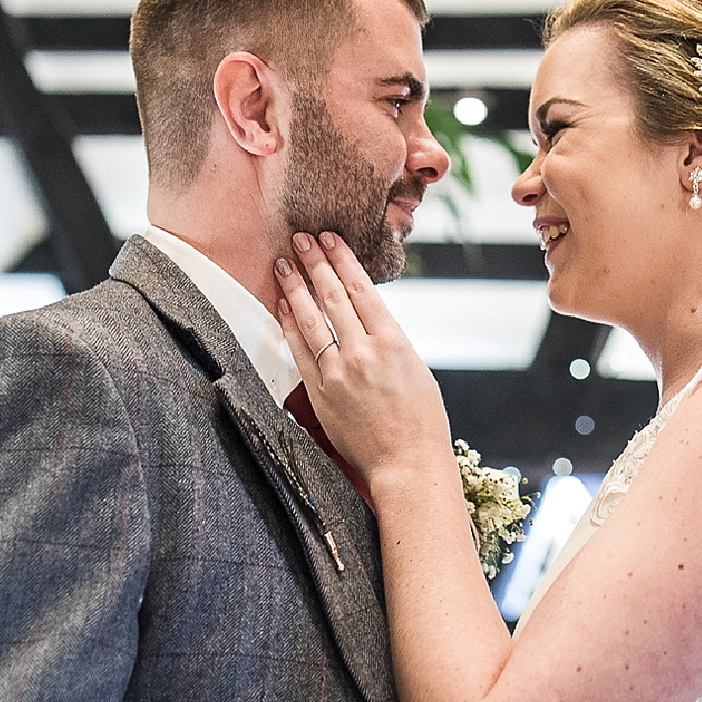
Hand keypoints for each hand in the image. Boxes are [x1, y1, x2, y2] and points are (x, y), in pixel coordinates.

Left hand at [274, 231, 449, 477]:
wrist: (406, 463)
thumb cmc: (421, 420)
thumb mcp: (416, 368)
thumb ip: (389, 341)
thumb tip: (365, 320)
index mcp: (393, 341)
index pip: (361, 288)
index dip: (342, 259)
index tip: (330, 239)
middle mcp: (362, 352)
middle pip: (332, 296)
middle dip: (314, 263)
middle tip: (300, 239)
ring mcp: (338, 373)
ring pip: (311, 319)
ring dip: (295, 287)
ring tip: (283, 264)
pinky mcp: (321, 394)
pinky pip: (299, 351)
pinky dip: (289, 325)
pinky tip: (281, 306)